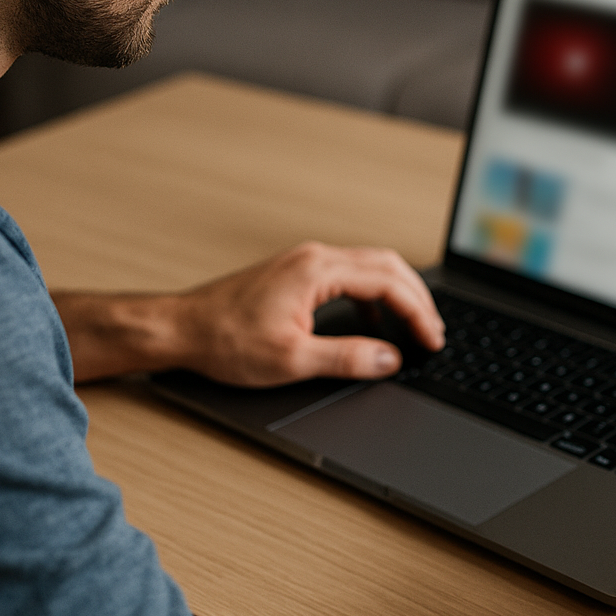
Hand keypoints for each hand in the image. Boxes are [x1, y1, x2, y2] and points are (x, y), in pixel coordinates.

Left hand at [51, 242, 444, 385]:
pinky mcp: (296, 272)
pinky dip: (371, 297)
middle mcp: (315, 256)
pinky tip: (371, 326)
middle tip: (434, 333)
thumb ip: (348, 358)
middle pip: (387, 266)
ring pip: (369, 267)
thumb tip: (390, 359)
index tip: (433, 340)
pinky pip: (349, 275)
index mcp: (318, 270)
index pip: (389, 282)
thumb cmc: (225, 340)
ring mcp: (304, 261)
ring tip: (413, 328)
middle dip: (417, 299)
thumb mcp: (292, 359)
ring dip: (396, 295)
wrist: (181, 329)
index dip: (418, 313)